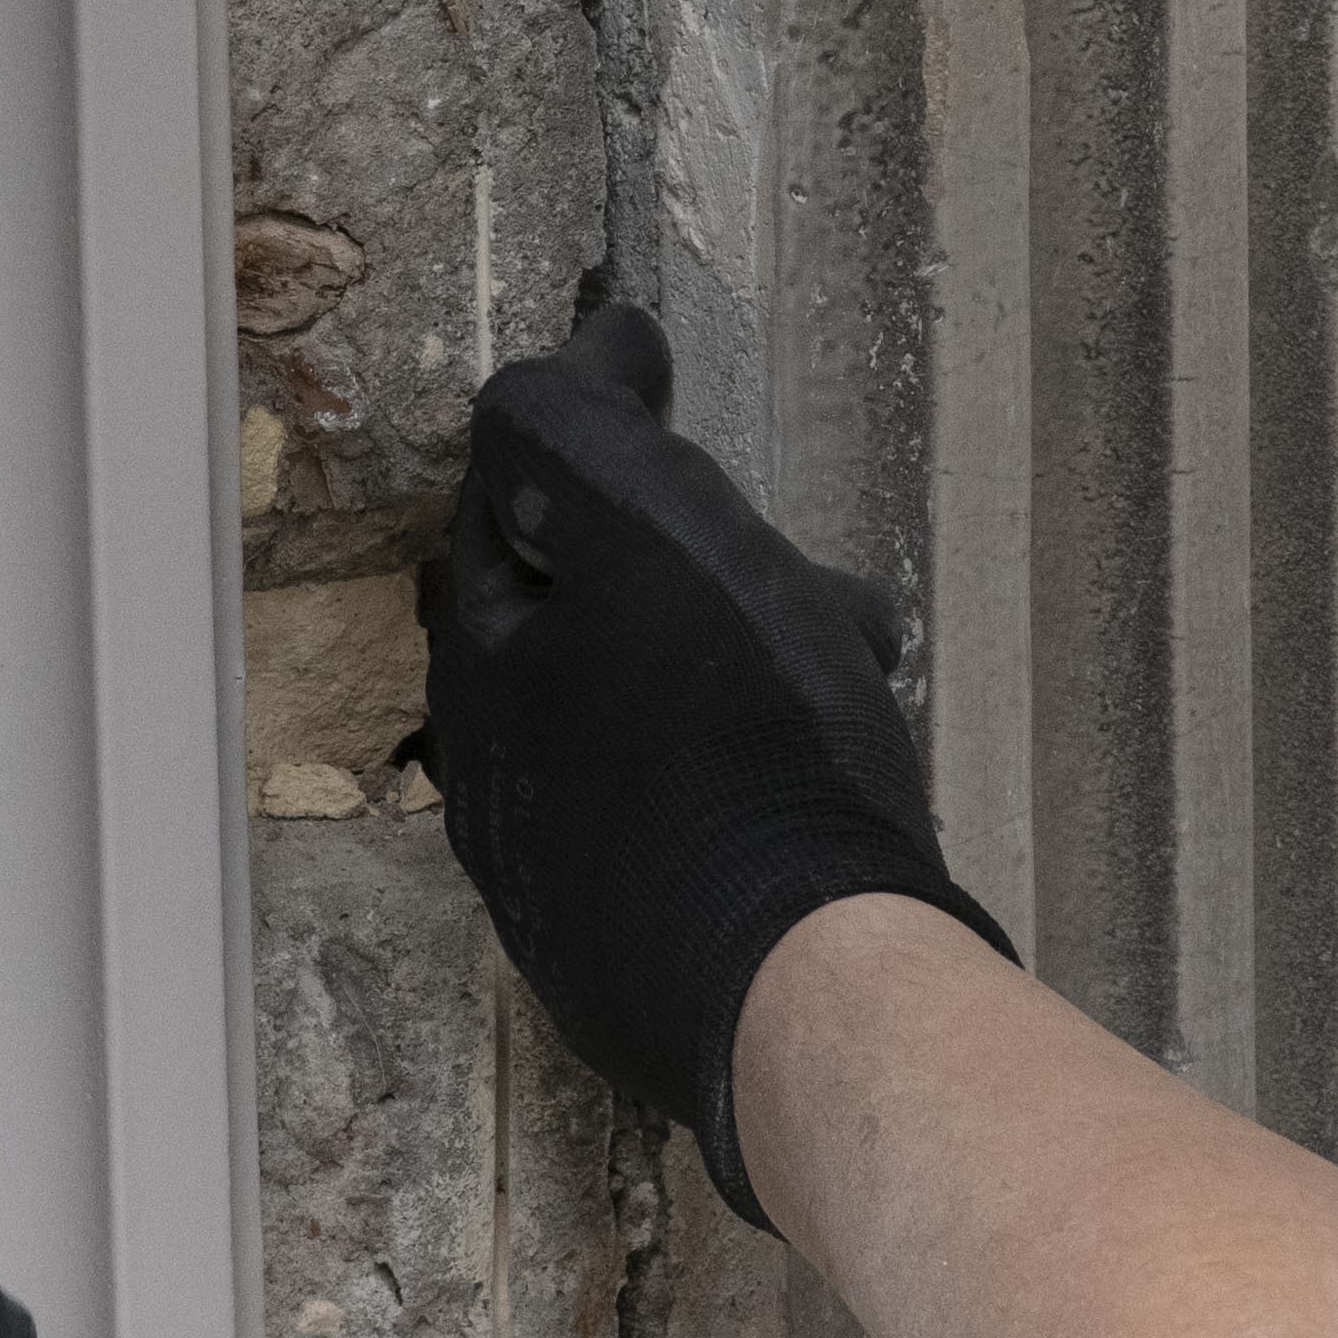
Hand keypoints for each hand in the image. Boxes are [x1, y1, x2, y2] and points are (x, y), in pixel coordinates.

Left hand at [412, 297, 1003, 1223]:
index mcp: (480, 676)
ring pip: (657, 720)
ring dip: (746, 656)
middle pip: (590, 621)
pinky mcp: (659, 955)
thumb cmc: (737, 746)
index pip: (502, 508)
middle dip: (691, 558)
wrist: (813, 990)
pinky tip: (835, 762)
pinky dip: (759, 759)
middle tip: (780, 539)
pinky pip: (702, 813)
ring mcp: (576, 885)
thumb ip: (582, 432)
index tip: (651, 377)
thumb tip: (579, 347)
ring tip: (857, 644)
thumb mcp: (652, 533)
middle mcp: (502, 788)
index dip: (580, 430)